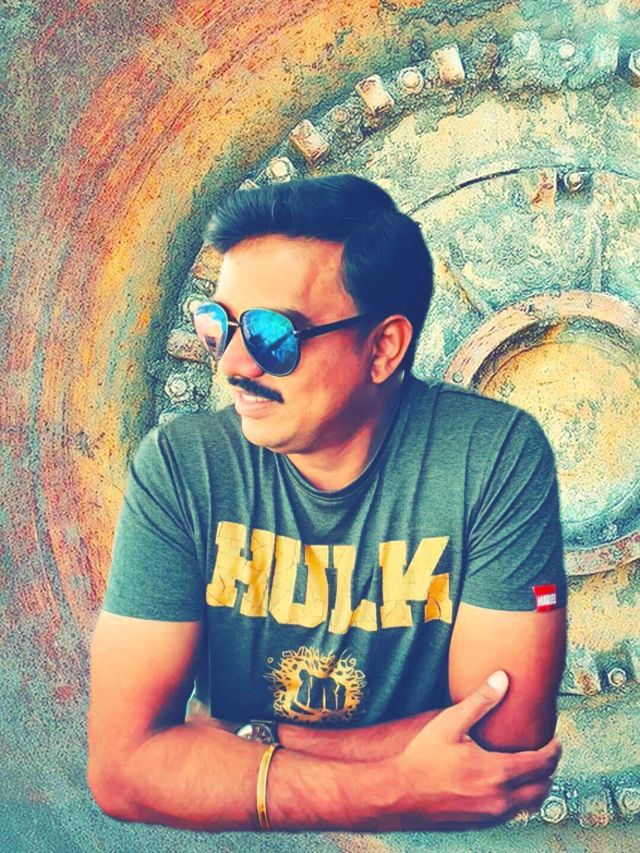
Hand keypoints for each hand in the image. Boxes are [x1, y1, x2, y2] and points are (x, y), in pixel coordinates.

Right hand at [389, 671, 561, 829]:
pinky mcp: (481, 824)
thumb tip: (502, 677)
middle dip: (549, 770)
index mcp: (497, 773)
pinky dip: (519, 799)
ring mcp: (492, 815)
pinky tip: (506, 784)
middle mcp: (500, 799)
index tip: (554, 739)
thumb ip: (480, 701)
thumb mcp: (450, 723)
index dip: (553, 750)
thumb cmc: (423, 757)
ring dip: (536, 787)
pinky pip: (512, 814)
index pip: (542, 764)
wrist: (400, 794)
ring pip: (530, 805)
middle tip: (545, 752)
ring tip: (529, 767)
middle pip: (543, 788)